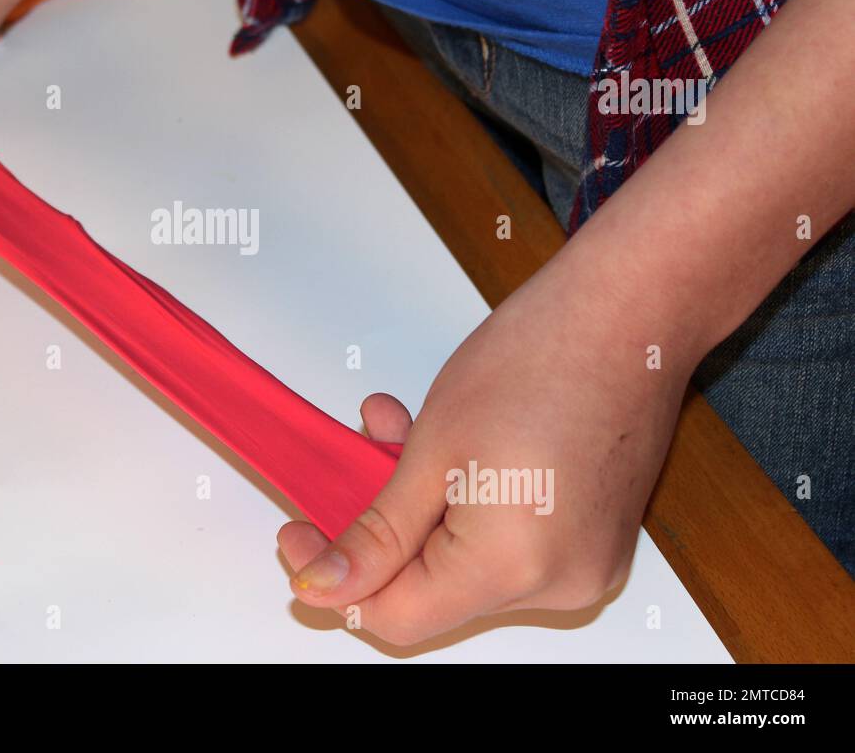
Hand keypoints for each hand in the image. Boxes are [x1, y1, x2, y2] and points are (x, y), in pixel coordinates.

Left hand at [277, 252, 694, 645]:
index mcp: (514, 567)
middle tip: (348, 468)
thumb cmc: (540, 359)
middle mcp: (560, 584)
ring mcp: (584, 564)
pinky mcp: (593, 540)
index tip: (301, 535)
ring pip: (464, 563)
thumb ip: (377, 533)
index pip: (398, 617)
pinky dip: (463, 504)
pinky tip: (447, 445)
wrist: (629, 314)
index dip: (338, 582)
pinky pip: (505, 544)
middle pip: (433, 592)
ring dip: (419, 507)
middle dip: (380, 532)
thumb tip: (328, 585)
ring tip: (395, 431)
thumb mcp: (431, 451)